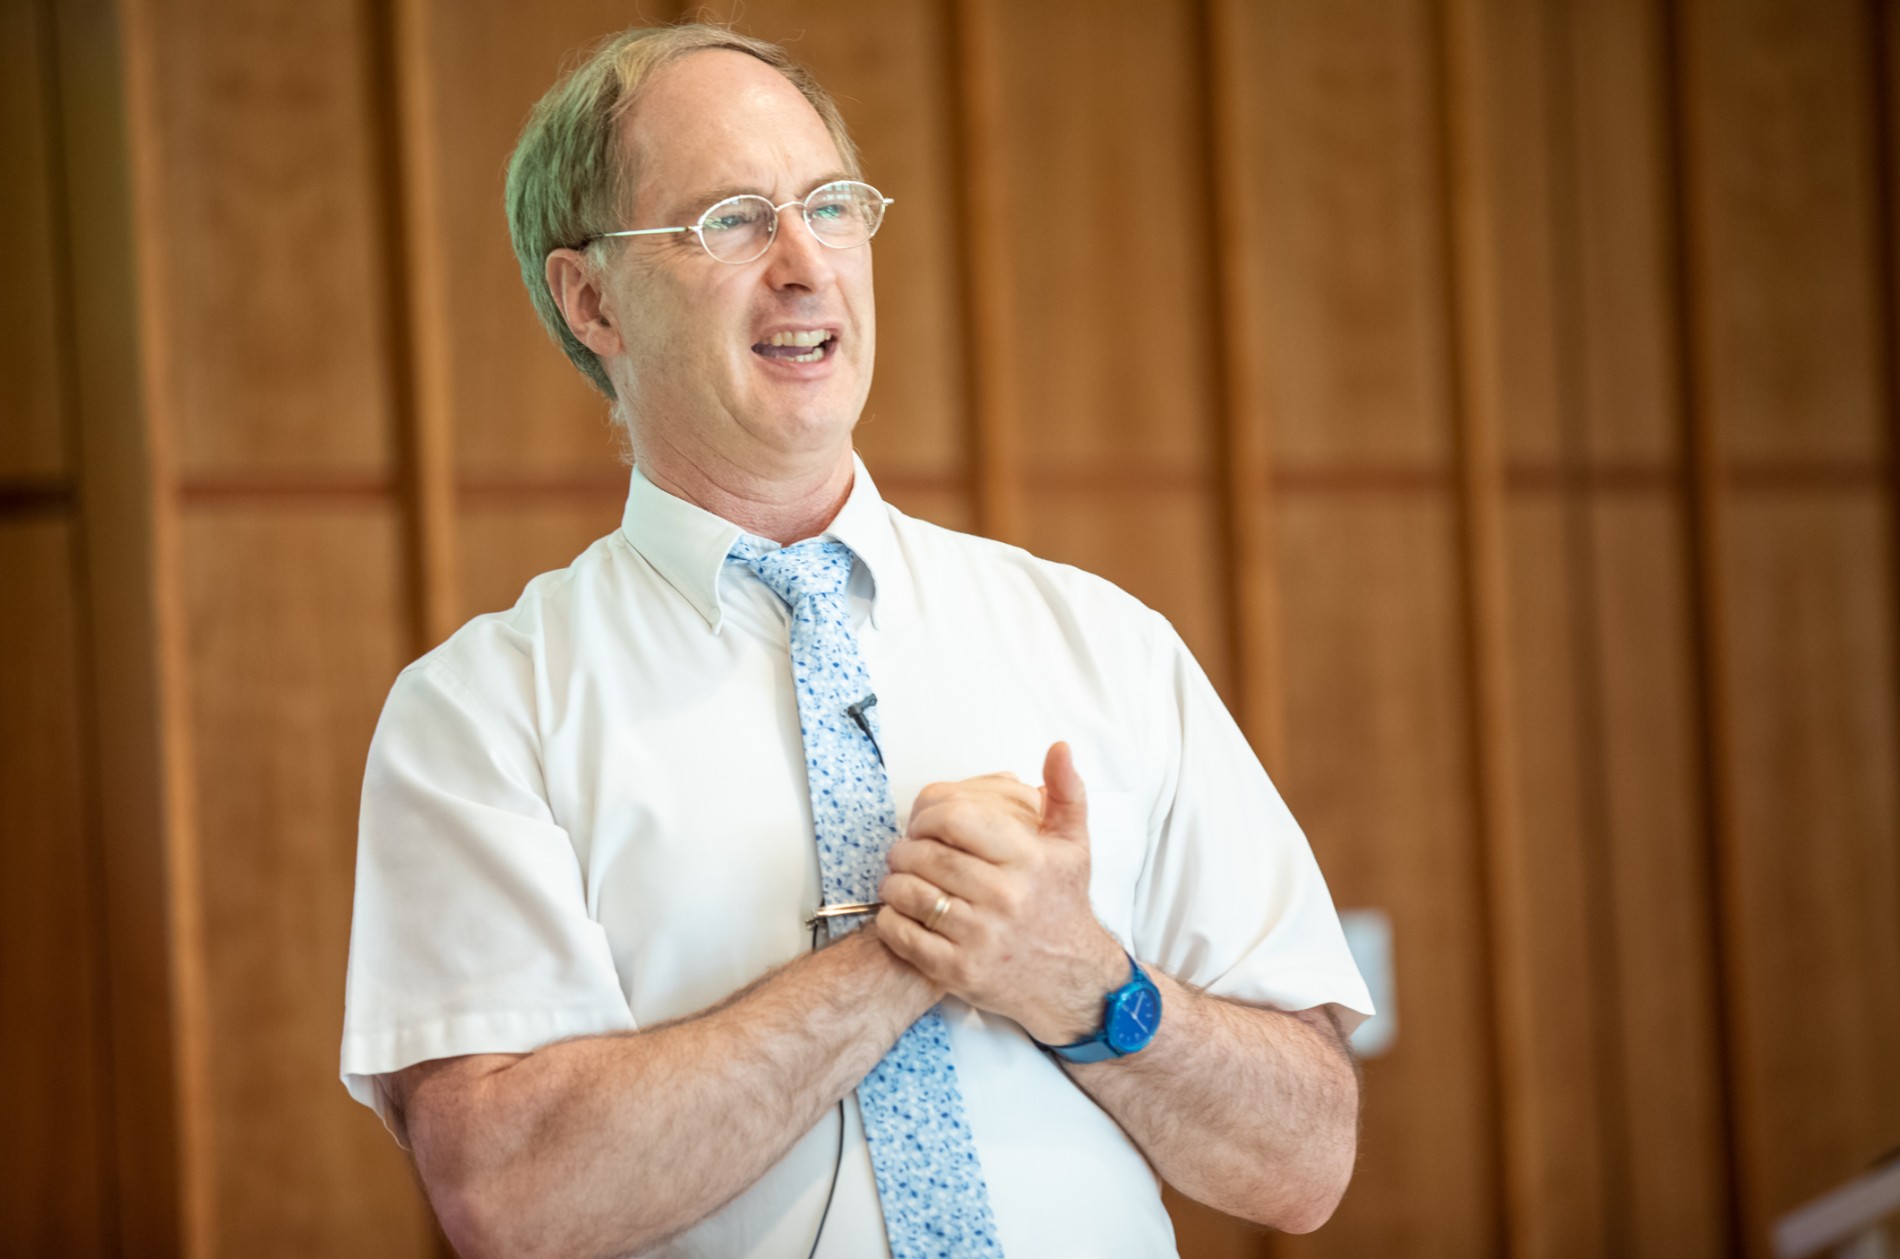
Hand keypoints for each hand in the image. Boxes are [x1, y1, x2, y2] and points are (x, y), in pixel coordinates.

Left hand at [876, 742, 1126, 1044]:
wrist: (1072, 979)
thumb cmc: (1063, 904)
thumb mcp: (1072, 846)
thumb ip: (1065, 792)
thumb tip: (1059, 747)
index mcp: (1027, 859)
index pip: (955, 819)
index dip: (927, 816)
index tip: (924, 825)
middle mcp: (1005, 897)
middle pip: (926, 855)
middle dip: (904, 849)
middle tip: (904, 852)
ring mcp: (980, 937)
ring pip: (909, 893)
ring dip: (893, 882)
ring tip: (899, 879)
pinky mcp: (959, 971)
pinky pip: (903, 935)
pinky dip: (890, 920)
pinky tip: (900, 913)